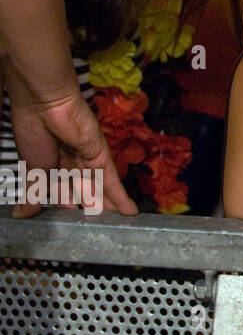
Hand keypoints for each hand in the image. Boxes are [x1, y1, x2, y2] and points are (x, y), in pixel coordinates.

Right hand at [7, 72, 135, 217]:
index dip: (67, 207)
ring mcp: (89, 160)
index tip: (70, 224)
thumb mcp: (32, 168)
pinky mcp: (101, 157)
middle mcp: (74, 164)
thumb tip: (21, 214)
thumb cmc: (33, 131)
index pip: (63, 192)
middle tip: (100, 228)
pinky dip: (121, 197)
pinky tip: (129, 212)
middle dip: (91, 210)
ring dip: (108, 208)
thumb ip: (33, 192)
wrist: (44, 106)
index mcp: (54, 165)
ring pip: (100, 190)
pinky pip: (111, 181)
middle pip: (84, 192)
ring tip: (118, 225)